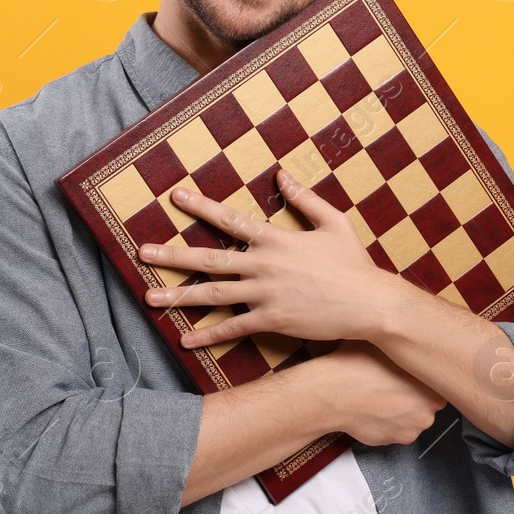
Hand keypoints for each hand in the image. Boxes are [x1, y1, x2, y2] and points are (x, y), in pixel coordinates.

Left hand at [139, 167, 400, 347]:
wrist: (370, 304)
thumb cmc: (354, 263)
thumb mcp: (333, 222)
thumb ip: (304, 198)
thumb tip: (281, 173)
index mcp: (277, 239)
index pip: (231, 220)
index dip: (202, 207)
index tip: (175, 196)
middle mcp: (265, 265)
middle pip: (210, 259)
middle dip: (173, 256)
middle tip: (143, 253)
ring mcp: (266, 294)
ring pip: (214, 294)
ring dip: (179, 296)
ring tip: (149, 298)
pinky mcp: (273, 321)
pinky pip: (233, 328)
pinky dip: (208, 334)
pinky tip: (186, 339)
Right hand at [311, 340, 446, 446]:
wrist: (331, 394)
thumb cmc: (355, 365)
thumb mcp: (385, 343)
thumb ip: (406, 348)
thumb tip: (410, 339)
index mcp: (430, 383)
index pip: (440, 383)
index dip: (424, 378)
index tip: (411, 375)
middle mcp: (428, 409)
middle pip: (429, 403)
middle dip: (415, 396)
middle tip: (393, 385)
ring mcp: (413, 428)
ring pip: (414, 418)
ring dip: (402, 411)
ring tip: (380, 397)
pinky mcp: (397, 441)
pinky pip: (398, 431)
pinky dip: (389, 424)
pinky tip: (374, 410)